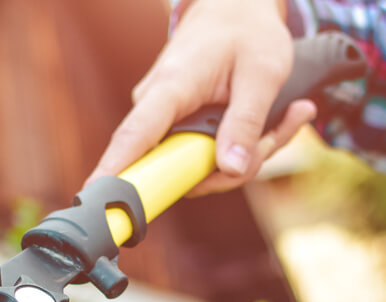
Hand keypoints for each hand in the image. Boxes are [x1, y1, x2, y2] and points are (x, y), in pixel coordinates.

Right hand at [88, 0, 316, 195]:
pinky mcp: (179, 126)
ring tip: (290, 114)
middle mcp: (158, 106)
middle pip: (182, 167)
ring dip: (250, 153)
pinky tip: (280, 118)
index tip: (95, 199)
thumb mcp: (263, 73)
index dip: (115, 171)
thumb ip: (247, 123)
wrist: (235, 8)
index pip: (135, 136)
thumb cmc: (249, 33)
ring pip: (201, 165)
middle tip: (284, 128)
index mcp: (172, 87)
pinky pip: (208, 154)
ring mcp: (166, 119)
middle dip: (239, 166)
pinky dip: (246, 145)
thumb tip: (232, 170)